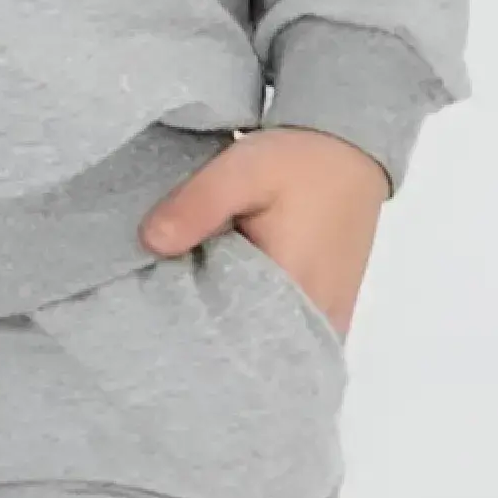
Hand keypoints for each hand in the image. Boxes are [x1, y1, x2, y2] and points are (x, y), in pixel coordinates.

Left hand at [140, 127, 389, 334]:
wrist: (348, 147)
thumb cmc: (297, 162)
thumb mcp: (240, 171)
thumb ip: (196, 207)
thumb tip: (149, 244)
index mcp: (296, 294)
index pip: (237, 344)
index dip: (194, 332)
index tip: (160, 314)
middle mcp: (319, 321)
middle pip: (254, 350)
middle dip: (211, 333)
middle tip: (168, 309)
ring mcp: (328, 320)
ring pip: (271, 345)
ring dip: (235, 327)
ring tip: (194, 301)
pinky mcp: (329, 308)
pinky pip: (288, 333)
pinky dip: (258, 320)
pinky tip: (228, 296)